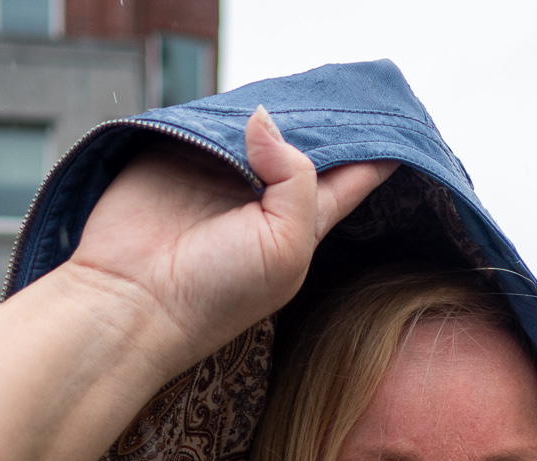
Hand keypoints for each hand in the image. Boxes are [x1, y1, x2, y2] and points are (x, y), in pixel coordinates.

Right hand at [66, 107, 394, 372]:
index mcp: (300, 226)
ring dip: (273, 107)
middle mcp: (262, 197)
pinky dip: (223, 103)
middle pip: (306, 144)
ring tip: (301, 84)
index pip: (348, 182)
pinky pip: (207, 114)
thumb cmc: (217, 293)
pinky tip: (240, 97)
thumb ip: (295, 179)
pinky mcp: (176, 151)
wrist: (133, 300)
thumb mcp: (285, 245)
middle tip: (350, 87)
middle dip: (327, 119)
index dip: (375, 154)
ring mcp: (219, 172)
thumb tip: (264, 119)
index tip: (402, 127)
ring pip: (258, 124)